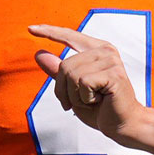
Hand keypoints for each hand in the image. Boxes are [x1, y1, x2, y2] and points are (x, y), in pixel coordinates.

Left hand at [30, 24, 153, 154]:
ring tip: (93, 101)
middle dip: (64, 90)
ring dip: (76, 96)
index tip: (31, 28)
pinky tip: (100, 101)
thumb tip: (38, 54)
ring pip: (72, 75)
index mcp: (97, 50)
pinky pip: (83, 83)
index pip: (70, 36)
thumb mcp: (72, 89)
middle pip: (65, 66)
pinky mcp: (114, 74)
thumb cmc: (100, 108)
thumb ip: (58, 71)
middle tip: (80, 102)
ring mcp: (111, 61)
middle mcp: (105, 51)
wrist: (122, 126)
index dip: (50, 32)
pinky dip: (85, 99)